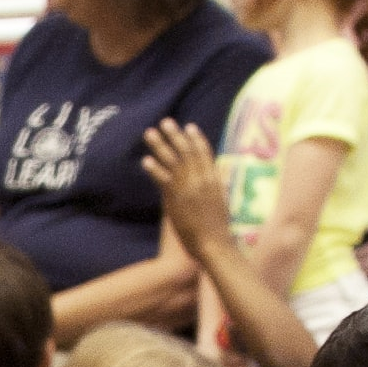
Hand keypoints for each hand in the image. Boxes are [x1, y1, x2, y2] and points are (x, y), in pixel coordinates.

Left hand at [142, 120, 234, 250]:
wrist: (214, 244)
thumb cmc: (218, 228)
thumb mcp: (222, 202)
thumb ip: (217, 187)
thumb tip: (217, 177)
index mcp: (215, 179)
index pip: (205, 153)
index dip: (196, 139)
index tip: (189, 126)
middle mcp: (202, 179)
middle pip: (187, 151)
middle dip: (175, 135)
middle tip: (165, 122)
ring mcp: (189, 188)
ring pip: (173, 161)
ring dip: (160, 145)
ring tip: (149, 133)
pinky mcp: (177, 199)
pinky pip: (163, 180)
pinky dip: (154, 169)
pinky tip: (145, 160)